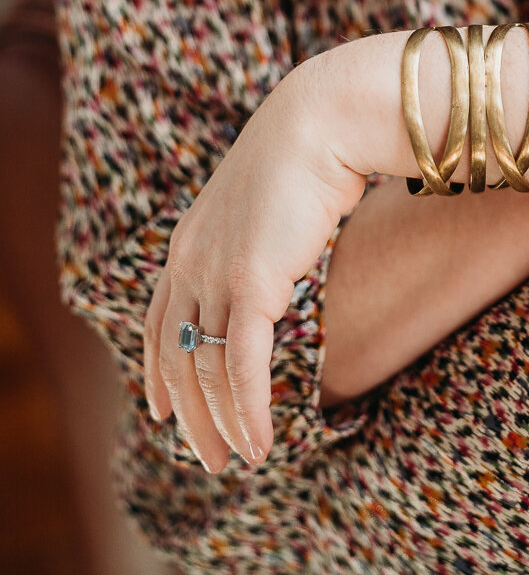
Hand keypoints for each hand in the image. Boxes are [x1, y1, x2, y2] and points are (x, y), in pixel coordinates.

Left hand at [142, 61, 366, 473]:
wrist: (323, 118)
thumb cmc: (312, 147)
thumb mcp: (270, 196)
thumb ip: (262, 231)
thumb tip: (283, 244)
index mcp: (189, 238)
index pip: (160, 318)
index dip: (157, 368)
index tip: (160, 408)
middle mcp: (190, 258)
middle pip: (176, 354)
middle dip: (189, 412)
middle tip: (209, 455)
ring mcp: (216, 272)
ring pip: (207, 368)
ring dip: (221, 422)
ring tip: (239, 458)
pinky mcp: (250, 285)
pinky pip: (242, 366)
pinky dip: (248, 411)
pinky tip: (260, 443)